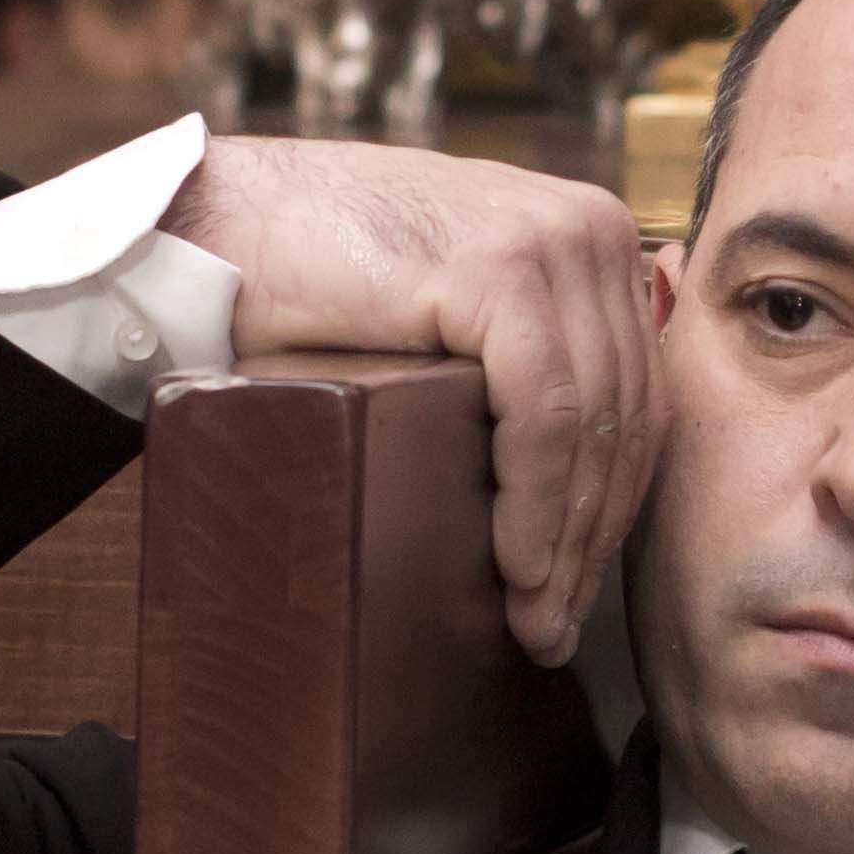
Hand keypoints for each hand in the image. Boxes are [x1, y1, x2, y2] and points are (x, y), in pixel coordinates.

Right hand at [171, 137, 663, 660]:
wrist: (217, 225)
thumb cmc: (317, 280)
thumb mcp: (454, 308)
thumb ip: (529, 354)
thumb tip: (583, 492)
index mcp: (593, 237)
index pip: (635, 395)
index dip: (613, 506)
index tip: (578, 590)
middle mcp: (592, 229)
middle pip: (625, 416)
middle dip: (591, 538)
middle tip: (557, 629)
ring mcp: (551, 241)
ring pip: (594, 426)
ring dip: (565, 539)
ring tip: (536, 620)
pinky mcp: (501, 271)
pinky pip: (545, 415)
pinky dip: (535, 501)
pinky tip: (516, 566)